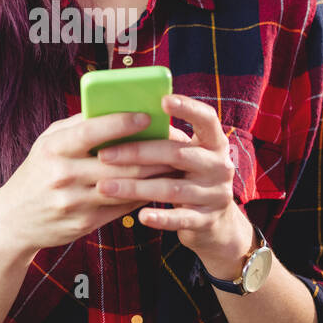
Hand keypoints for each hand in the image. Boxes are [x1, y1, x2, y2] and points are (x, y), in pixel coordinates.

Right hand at [0, 110, 183, 254]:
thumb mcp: (47, 143)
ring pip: (125, 187)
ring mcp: (74, 203)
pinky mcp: (84, 224)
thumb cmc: (37, 172)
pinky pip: (121, 208)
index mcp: (53, 149)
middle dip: (151, 153)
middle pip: (118, 163)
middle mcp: (63, 176)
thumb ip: (78, 126)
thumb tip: (116, 107)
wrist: (13, 220)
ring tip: (174, 164)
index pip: (92, 132)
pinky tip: (158, 186)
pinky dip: (142, 195)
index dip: (122, 123)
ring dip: (154, 176)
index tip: (147, 116)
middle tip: (175, 143)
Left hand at [92, 94, 253, 271]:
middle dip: (137, 153)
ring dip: (135, 187)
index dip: (187, 108)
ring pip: (172, 188)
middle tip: (103, 155)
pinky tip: (139, 216)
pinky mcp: (207, 220)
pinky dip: (160, 217)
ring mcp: (215, 194)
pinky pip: (180, 218)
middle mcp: (219, 165)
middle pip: (176, 154)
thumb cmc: (186, 177)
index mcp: (214, 142)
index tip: (162, 100)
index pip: (206, 118)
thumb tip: (120, 120)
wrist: (214, 222)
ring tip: (104, 187)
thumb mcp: (184, 156)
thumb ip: (164, 140)